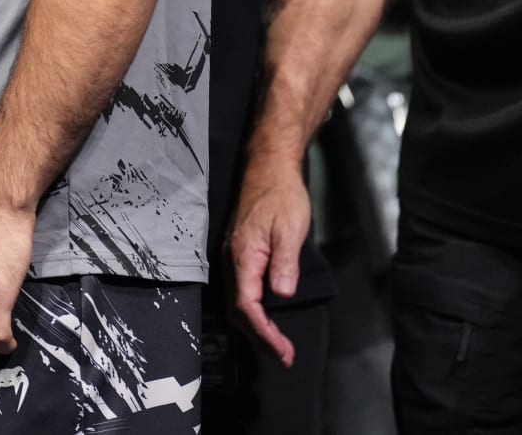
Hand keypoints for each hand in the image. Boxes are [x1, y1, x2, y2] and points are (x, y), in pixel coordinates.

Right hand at [229, 156, 311, 367]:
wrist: (268, 167)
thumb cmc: (281, 195)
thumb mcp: (290, 230)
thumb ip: (284, 264)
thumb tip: (280, 295)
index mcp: (243, 256)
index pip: (247, 306)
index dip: (264, 332)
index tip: (283, 351)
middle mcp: (231, 259)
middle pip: (238, 310)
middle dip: (260, 337)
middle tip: (283, 355)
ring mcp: (232, 255)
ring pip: (237, 301)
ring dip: (256, 326)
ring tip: (277, 343)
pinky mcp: (239, 252)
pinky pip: (241, 289)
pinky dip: (253, 310)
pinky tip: (266, 315)